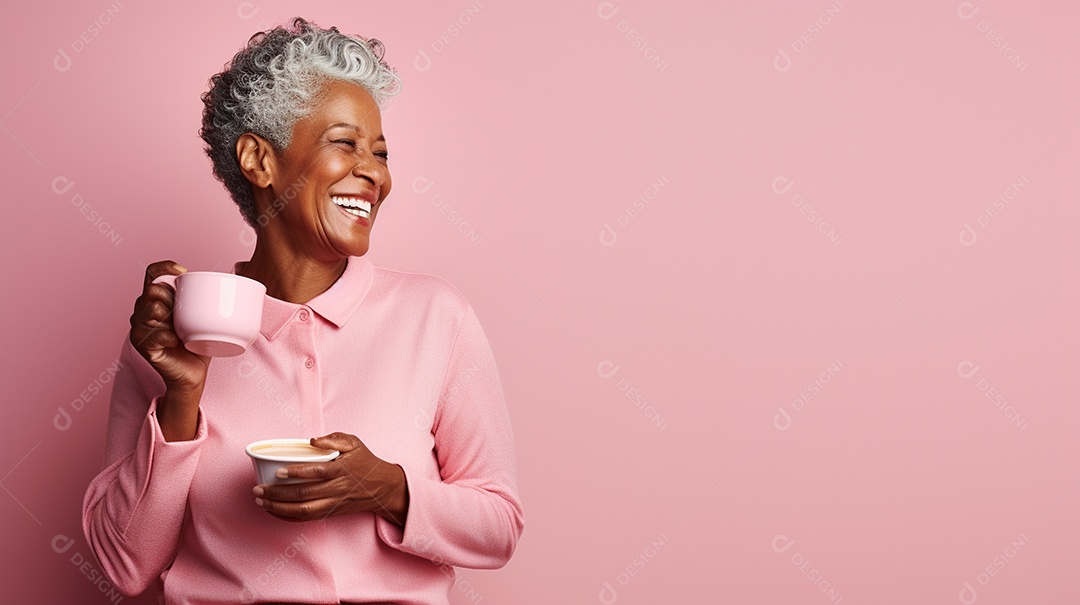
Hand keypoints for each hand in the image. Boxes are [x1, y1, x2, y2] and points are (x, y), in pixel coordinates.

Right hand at [129, 260, 209, 440]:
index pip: (152, 272)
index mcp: (157, 299)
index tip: (184, 273)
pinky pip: (153, 333)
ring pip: (152, 309)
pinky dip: (167, 335)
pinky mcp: (142, 345)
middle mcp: (143, 310)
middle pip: (152, 289)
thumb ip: (209, 297)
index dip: (165, 267)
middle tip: (185, 313)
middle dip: (172, 297)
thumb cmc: (200, 344)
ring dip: (170, 316)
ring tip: (180, 329)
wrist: (194, 374)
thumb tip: (238, 278)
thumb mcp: (205, 316)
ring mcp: (139, 327)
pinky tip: (177, 341)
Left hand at [253, 433, 409, 526]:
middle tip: (258, 489)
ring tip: (261, 502)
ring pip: (302, 510)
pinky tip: (273, 512)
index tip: (279, 472)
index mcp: (342, 470)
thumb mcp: (355, 443)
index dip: (296, 473)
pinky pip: (305, 518)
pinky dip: (287, 517)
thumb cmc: (365, 462)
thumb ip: (335, 439)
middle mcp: (336, 489)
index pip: (317, 473)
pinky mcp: (330, 512)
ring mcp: (332, 503)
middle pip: (304, 495)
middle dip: (277, 494)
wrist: (383, 488)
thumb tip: (313, 440)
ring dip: (279, 508)